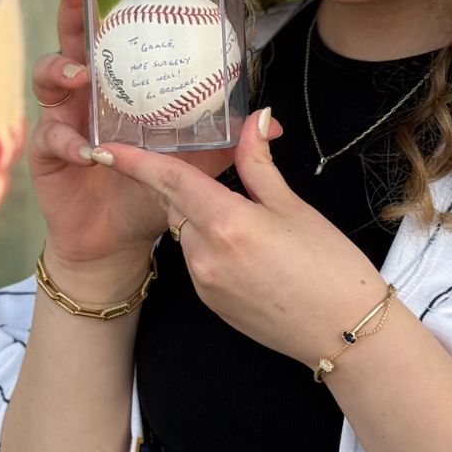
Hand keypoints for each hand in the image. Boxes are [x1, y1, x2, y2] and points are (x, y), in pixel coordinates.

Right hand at [26, 0, 278, 276]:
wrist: (118, 241)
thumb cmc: (153, 189)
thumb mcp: (197, 160)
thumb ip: (226, 137)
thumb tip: (272, 120)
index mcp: (123, 81)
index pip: (130, 25)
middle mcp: (88, 90)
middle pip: (77, 34)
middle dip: (77, 2)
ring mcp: (63, 116)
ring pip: (50, 75)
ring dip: (62, 67)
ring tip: (80, 72)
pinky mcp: (46, 152)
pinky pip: (51, 137)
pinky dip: (68, 139)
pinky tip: (85, 146)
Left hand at [97, 106, 386, 366]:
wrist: (346, 333)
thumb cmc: (330, 266)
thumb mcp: (294, 206)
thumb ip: (259, 163)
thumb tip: (253, 118)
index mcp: (227, 223)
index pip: (169, 180)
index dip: (135, 160)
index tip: (105, 146)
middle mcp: (206, 255)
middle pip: (177, 206)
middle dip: (191, 191)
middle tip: (229, 187)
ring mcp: (204, 283)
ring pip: (188, 235)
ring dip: (207, 222)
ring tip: (259, 233)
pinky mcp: (210, 303)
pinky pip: (200, 262)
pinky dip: (214, 249)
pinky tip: (254, 258)